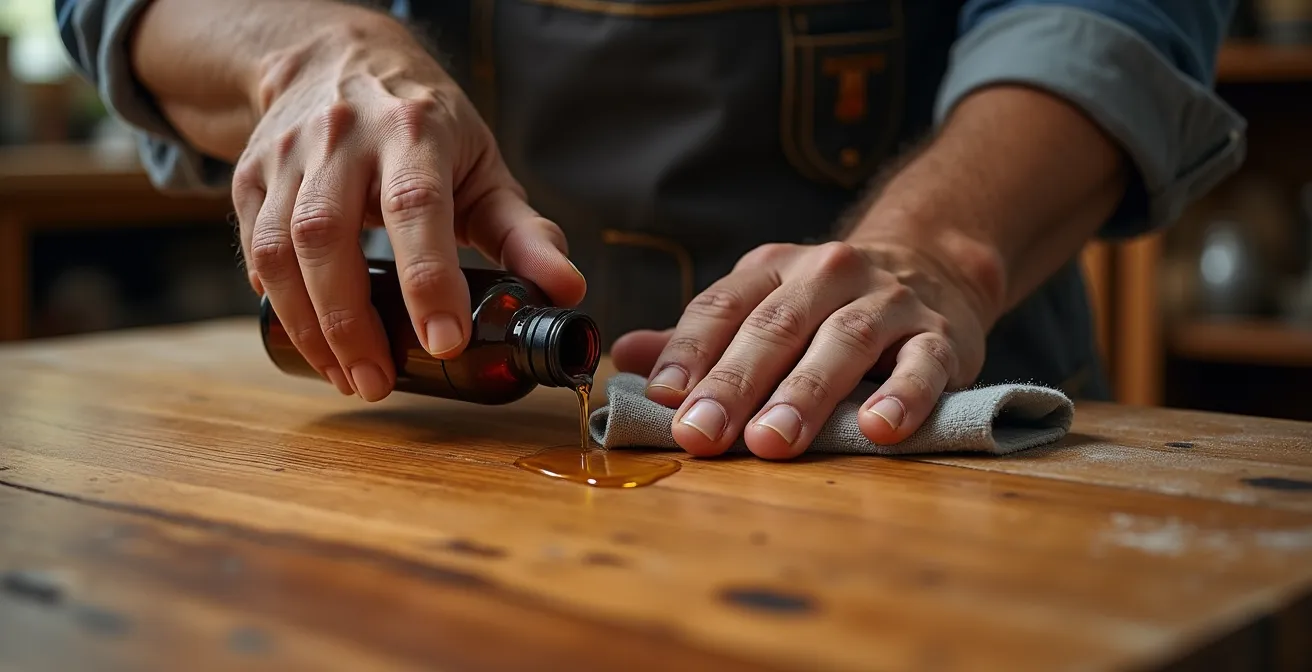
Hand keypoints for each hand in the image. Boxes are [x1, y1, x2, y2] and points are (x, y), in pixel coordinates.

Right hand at [232, 21, 584, 400]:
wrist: (336, 60)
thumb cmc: (424, 126)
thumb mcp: (484, 167)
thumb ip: (525, 233)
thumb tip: (566, 292)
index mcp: (414, 130)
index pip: (416, 207)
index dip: (428, 279)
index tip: (445, 342)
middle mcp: (343, 136)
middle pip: (327, 235)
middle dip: (350, 322)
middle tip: (379, 382)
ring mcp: (287, 155)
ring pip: (279, 249)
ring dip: (310, 326)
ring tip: (349, 375)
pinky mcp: (250, 176)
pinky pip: (254, 249)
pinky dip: (279, 304)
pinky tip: (311, 341)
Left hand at [610, 240, 994, 458]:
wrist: (933, 265)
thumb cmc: (826, 305)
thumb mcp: (762, 306)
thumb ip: (700, 339)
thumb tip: (623, 357)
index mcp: (771, 271)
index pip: (721, 308)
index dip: (689, 352)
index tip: (662, 399)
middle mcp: (826, 275)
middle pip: (774, 329)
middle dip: (734, 384)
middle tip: (701, 435)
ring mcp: (887, 301)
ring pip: (842, 343)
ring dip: (804, 394)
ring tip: (772, 442)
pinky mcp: (940, 335)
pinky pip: (923, 364)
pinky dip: (903, 395)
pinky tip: (879, 428)